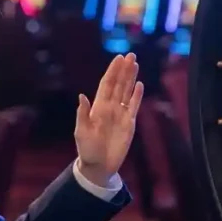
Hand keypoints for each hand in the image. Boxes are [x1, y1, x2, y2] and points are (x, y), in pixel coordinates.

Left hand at [75, 53, 143, 186]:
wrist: (99, 165)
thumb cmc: (87, 149)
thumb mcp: (81, 132)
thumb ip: (83, 114)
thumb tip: (82, 96)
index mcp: (98, 107)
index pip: (107, 84)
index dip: (113, 71)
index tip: (118, 58)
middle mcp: (110, 107)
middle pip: (119, 84)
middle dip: (124, 70)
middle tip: (130, 55)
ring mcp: (120, 114)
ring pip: (127, 92)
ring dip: (131, 78)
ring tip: (135, 64)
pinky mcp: (129, 124)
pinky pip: (134, 106)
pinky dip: (137, 95)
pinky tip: (139, 85)